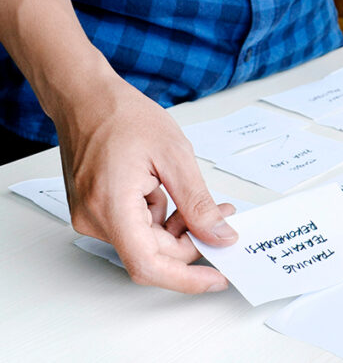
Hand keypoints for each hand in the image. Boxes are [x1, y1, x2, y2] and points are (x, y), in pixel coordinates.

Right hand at [55, 73, 237, 292]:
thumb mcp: (175, 155)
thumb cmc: (122, 115)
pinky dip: (160, 218)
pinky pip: (135, 228)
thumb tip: (219, 234)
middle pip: (153, 254)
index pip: (149, 265)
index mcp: (111, 206)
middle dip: (192, 241)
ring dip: (178, 227)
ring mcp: (91, 216)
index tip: (216, 279)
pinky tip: (171, 192)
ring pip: (146, 242)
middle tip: (223, 217)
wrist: (84, 96)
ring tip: (202, 199)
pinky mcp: (95, 210)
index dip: (187, 279)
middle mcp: (94, 219)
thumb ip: (198, 202)